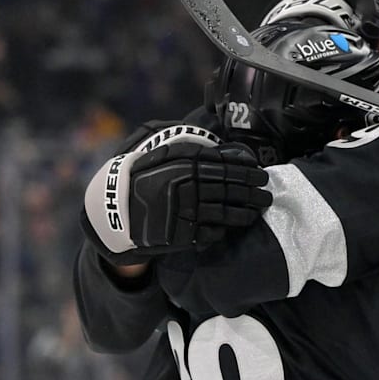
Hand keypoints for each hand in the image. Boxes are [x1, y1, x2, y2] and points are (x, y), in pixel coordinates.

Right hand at [82, 126, 271, 264]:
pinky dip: (223, 230)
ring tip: (258, 211)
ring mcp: (181, 210)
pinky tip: (234, 227)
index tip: (259, 172)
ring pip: (224, 211)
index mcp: (179, 162)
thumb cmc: (138, 179)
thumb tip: (224, 145)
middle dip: (252, 191)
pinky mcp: (178, 234)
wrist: (111, 213)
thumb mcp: (156, 153)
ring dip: (245, 212)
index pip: (223, 164)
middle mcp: (183, 184)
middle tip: (267, 193)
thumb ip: (186, 147)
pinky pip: (209, 232)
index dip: (246, 169)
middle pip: (228, 188)